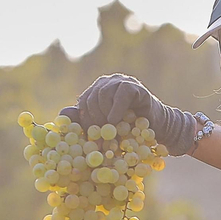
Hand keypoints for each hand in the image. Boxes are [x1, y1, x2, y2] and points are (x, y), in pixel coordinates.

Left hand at [57, 74, 198, 155]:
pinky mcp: (134, 86)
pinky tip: (117, 122)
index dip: (85, 121)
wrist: (159, 128)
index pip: (83, 102)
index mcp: (98, 90)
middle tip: (101, 138)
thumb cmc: (132, 131)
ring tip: (111, 131)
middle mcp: (108, 82)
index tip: (91, 138)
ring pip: (102, 95)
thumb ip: (86, 121)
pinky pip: (120, 95)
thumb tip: (61, 117)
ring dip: (105, 116)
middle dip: (94, 121)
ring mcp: (121, 81)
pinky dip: (116, 110)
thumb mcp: (107, 128)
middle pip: (91, 98)